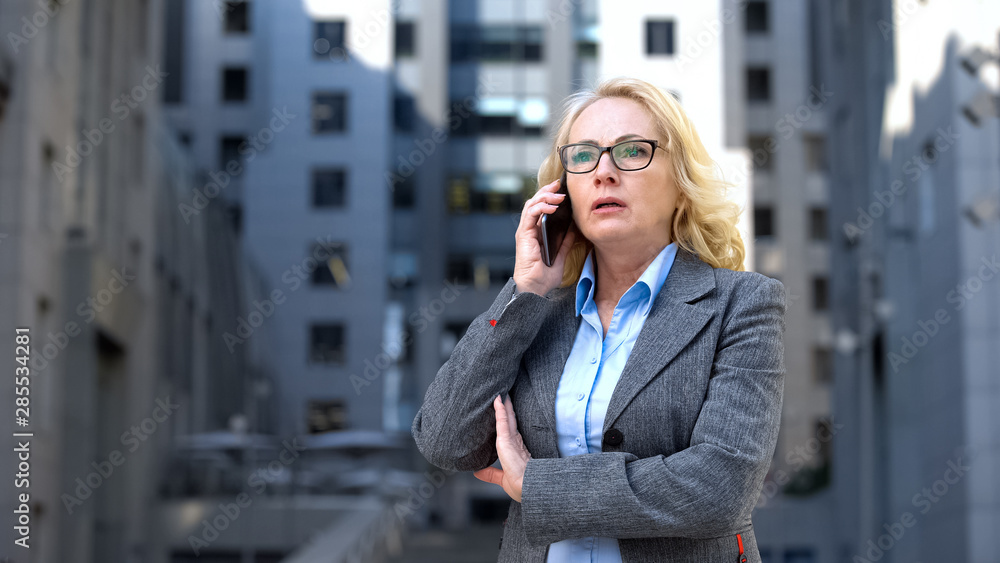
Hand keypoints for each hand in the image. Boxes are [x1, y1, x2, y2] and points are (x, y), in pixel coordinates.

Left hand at [473, 394, 531, 502]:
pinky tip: (497, 401)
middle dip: (507, 409)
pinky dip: (500, 410)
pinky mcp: (507, 440)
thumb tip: (477, 472)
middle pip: (509, 421)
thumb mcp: (501, 479)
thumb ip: (490, 474)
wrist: (527, 490)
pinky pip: (503, 422)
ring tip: (500, 393)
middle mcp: (515, 443)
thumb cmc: (520, 487)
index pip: (509, 430)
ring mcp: (512, 441)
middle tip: (503, 395)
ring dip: (503, 405)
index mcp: (515, 450)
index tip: (503, 408)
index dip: (507, 419)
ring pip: (507, 418)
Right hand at [512, 179, 577, 296]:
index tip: (562, 189)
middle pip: (535, 202)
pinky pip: (530, 214)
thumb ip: (565, 242)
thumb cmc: (544, 275)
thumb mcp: (560, 255)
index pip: (541, 208)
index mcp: (537, 233)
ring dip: (545, 196)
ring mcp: (525, 230)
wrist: (536, 287)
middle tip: (559, 184)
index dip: (550, 196)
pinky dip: (541, 207)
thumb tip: (574, 228)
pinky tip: (553, 207)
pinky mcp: (523, 233)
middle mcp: (529, 229)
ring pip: (532, 204)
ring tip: (559, 195)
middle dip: (547, 190)